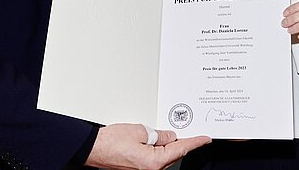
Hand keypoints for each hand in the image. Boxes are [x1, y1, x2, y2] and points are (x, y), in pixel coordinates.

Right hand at [85, 123, 210, 169]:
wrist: (93, 148)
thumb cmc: (111, 142)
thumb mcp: (140, 131)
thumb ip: (160, 134)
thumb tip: (169, 136)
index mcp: (154, 162)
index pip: (181, 149)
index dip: (195, 142)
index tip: (205, 139)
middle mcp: (151, 169)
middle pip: (173, 154)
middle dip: (181, 143)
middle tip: (191, 132)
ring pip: (163, 156)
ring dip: (168, 146)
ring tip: (169, 133)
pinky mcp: (138, 167)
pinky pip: (154, 158)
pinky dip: (158, 149)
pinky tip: (157, 140)